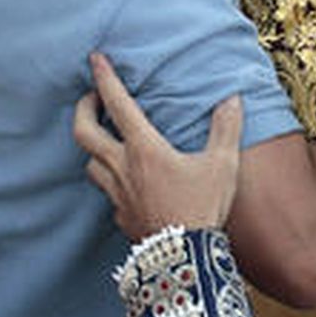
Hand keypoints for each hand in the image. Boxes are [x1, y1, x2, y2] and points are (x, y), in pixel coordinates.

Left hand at [72, 51, 242, 239]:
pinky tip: (127, 183)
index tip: (95, 58)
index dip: (105, 78)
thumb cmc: (203, 207)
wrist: (185, 258)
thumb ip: (226, 128)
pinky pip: (107, 193)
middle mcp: (122, 167)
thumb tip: (233, 100)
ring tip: (108, 140)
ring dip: (94, 148)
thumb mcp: (222, 164)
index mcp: (144, 149)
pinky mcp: (120, 216)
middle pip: (83, 132)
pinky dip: (111, 181)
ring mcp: (117, 194)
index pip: (118, 104)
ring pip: (90, 163)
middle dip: (83, 110)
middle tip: (90, 99)